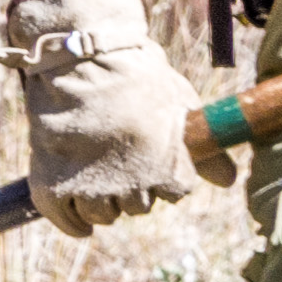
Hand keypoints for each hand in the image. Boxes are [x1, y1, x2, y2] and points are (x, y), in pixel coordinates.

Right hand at [0, 0, 217, 233]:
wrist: (83, 57)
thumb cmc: (138, 77)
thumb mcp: (182, 107)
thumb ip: (206, 149)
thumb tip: (227, 181)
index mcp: (169, 172)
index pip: (173, 194)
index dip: (163, 176)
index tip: (151, 158)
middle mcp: (133, 186)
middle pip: (137, 207)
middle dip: (131, 188)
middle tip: (117, 160)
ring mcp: (92, 185)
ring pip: (101, 214)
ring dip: (100, 201)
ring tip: (94, 175)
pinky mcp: (53, 180)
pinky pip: (62, 216)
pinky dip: (70, 222)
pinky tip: (80, 225)